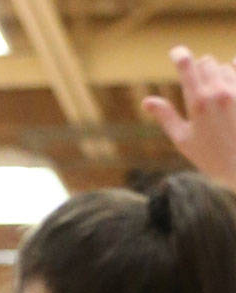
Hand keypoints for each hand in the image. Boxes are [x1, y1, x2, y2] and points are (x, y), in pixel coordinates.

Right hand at [144, 47, 235, 187]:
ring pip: (223, 66)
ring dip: (217, 75)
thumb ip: (166, 117)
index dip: (179, 55)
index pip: (186, 65)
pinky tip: (229, 90)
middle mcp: (218, 92)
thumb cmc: (211, 158)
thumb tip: (147, 102)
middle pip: (205, 62)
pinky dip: (232, 75)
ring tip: (217, 97)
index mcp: (198, 103)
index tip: (175, 53)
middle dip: (199, 70)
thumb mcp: (183, 141)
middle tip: (197, 87)